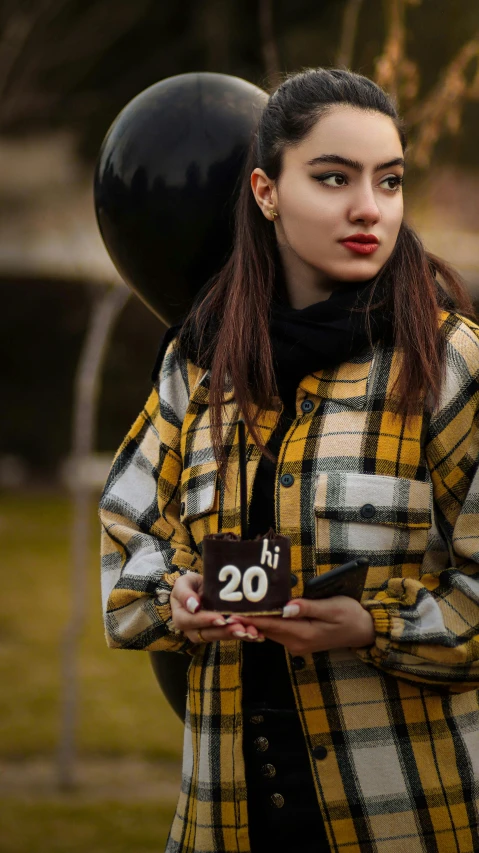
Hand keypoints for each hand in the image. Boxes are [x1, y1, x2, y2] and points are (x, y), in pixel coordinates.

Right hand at [170, 573, 264, 643]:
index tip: (220, 618)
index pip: (192, 621)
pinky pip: (232, 636)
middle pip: (209, 634)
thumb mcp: (183, 583)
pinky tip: (258, 636)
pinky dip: (246, 636)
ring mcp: (207, 634)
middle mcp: (193, 630)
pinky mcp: (220, 633)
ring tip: (251, 632)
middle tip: (241, 628)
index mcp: (181, 618)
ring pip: (222, 637)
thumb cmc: (189, 585)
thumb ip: (185, 593)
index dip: (206, 620)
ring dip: (237, 635)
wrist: (199, 589)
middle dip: (226, 632)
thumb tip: (193, 605)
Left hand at [229, 595, 374, 656]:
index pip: (271, 624)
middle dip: (246, 619)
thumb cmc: (350, 615)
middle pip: (266, 629)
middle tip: (225, 608)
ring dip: (254, 622)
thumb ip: (308, 608)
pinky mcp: (299, 641)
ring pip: (270, 631)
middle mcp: (297, 643)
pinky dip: (266, 624)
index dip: (250, 618)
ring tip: (234, 609)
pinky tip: (255, 614)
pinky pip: (277, 632)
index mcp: (304, 633)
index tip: (232, 612)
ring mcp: (297, 644)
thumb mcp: (332, 608)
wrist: (363, 631)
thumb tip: (287, 607)